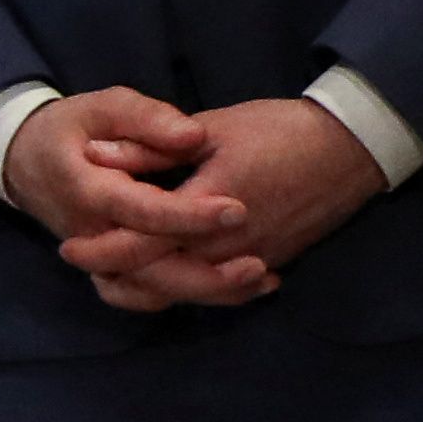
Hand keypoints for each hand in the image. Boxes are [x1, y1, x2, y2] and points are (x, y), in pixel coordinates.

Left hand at [16, 82, 377, 311]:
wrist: (351, 147)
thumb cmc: (279, 129)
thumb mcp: (210, 129)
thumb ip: (149, 147)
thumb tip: (94, 154)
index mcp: (209, 207)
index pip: (142, 244)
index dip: (102, 249)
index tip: (71, 245)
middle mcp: (231, 245)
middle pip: (162, 279)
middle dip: (118, 276)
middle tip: (85, 265)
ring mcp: (254, 259)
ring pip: (191, 292)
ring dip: (151, 289)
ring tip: (117, 277)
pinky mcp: (272, 263)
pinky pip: (222, 292)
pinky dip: (192, 292)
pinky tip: (168, 284)